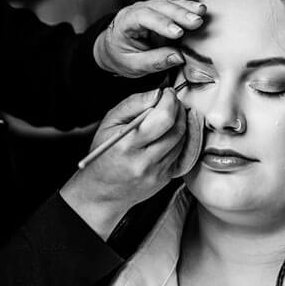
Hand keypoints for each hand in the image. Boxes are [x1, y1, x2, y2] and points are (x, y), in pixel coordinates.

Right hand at [60, 87, 202, 238]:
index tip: (167, 93)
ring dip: (181, 123)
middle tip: (172, 101)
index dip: (170, 101)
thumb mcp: (109, 123)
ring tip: (171, 115)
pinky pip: (181, 153)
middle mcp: (144, 161)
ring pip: (182, 140)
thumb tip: (158, 94)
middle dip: (178, 109)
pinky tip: (169, 132)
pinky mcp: (165, 179)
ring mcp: (157, 173)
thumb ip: (134, 104)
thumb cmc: (104, 154)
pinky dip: (179, 138)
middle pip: (177, 129)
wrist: (102, 192)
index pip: (163, 118)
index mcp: (128, 145)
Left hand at [93, 0, 206, 76]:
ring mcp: (150, 8)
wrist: (115, 47)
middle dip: (178, 14)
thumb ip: (155, 62)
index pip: (143, 18)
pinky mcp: (161, 11)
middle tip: (196, 22)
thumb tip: (179, 57)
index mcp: (125, 22)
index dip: (161, 24)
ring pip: (168, 4)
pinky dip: (188, 8)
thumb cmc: (122, 55)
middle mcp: (137, 10)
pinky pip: (175, 6)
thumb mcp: (134, 65)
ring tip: (201, 13)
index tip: (178, 33)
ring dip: (186, 8)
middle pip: (159, 7)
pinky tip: (200, 10)